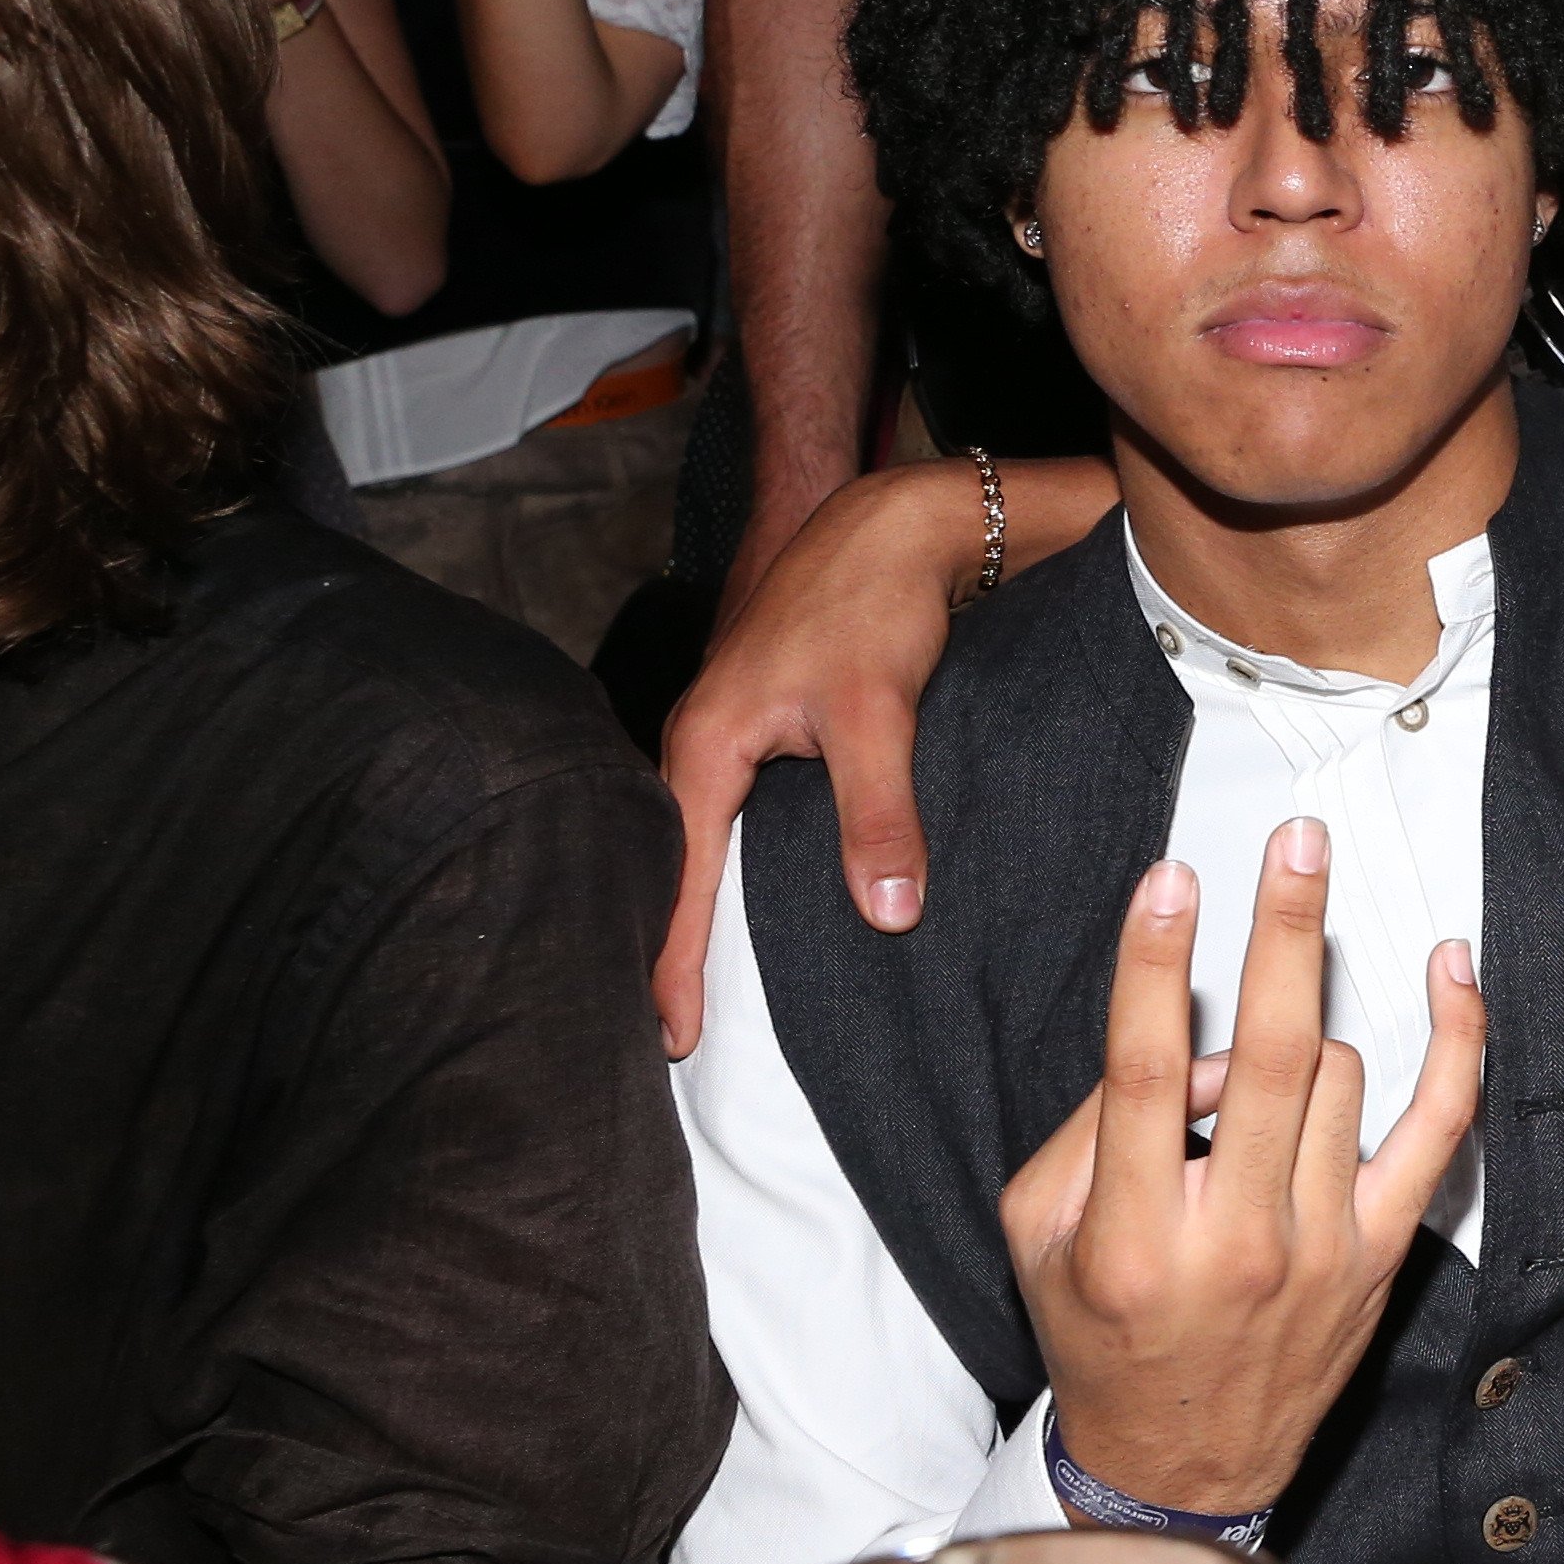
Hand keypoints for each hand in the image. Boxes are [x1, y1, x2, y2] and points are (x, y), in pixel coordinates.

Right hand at [656, 456, 976, 1051]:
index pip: (680, 877)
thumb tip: (886, 915)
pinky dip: (738, 870)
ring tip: (701, 993)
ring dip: (703, 911)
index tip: (671, 1038)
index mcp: (704, 744)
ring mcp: (732, 736)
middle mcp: (702, 744)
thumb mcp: (878, 714)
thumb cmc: (873, 605)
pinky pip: (739, 819)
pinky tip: (760, 910)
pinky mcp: (769, 729)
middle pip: (674, 866)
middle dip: (669, 948)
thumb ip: (878, 814)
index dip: (674, 960)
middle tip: (672, 1038)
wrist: (895, 524)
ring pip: (706, 843)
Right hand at [1003, 825, 1482, 1516]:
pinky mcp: (1383, 1251)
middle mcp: (1235, 1242)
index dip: (1158, 966)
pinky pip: (1438, 1123)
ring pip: (1338, 1076)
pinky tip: (1453, 970)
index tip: (1174, 881)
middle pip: (1276, 1056)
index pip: (1149, 1076)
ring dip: (1299, 1045)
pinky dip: (1456, 1040)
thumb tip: (1194, 1043)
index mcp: (1131, 1238)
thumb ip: (1094, 1124)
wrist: (1180, 1468)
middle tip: (1295, 841)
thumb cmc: (1104, 1336)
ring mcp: (1323, 1248)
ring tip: (1252, 1093)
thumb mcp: (1038, 1237)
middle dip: (1286, 931)